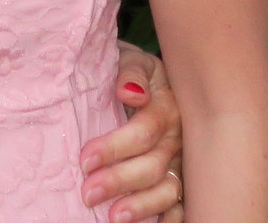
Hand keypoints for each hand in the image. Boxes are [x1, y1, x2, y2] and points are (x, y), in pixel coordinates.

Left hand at [79, 42, 184, 222]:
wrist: (147, 76)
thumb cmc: (131, 70)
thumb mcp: (130, 59)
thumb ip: (131, 72)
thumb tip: (130, 93)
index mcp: (166, 107)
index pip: (143, 132)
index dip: (115, 147)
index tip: (85, 159)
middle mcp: (178, 138)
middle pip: (153, 165)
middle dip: (120, 181)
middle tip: (88, 194)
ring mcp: (182, 161)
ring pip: (168, 189)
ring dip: (142, 206)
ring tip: (114, 218)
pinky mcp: (183, 177)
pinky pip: (181, 204)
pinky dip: (169, 218)